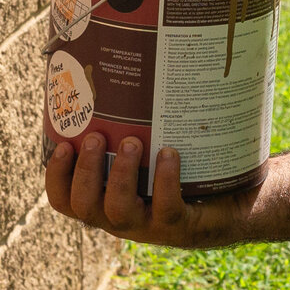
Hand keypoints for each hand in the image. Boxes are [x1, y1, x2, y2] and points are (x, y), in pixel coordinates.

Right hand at [44, 133, 253, 247]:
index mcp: (106, 199)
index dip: (56, 177)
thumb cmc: (187, 168)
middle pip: (85, 206)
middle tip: (96, 137)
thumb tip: (117, 64)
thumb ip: (130, 125)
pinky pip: (166, 208)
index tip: (64, 144)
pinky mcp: (180, 225)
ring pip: (119, 211)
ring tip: (132, 142)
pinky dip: (165, 180)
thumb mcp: (153, 147)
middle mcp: (121, 217)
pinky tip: (169, 153)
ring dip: (120, 175)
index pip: (65, 199)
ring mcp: (150, 225)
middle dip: (86, 171)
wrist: (233, 200)